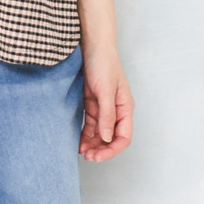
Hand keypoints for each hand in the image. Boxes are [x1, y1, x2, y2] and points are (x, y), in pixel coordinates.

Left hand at [78, 41, 133, 161]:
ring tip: (82, 152)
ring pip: (100, 133)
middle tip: (88, 157)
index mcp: (125, 108)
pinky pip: (90, 124)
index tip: (99, 156)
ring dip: (92, 144)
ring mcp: (103, 108)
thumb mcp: (105, 90)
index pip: (123, 137)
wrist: (92, 46)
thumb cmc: (103, 64)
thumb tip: (108, 138)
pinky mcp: (92, 103)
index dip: (112, 150)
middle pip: (111, 138)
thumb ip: (107, 114)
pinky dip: (85, 134)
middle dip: (101, 149)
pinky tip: (79, 142)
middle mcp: (116, 111)